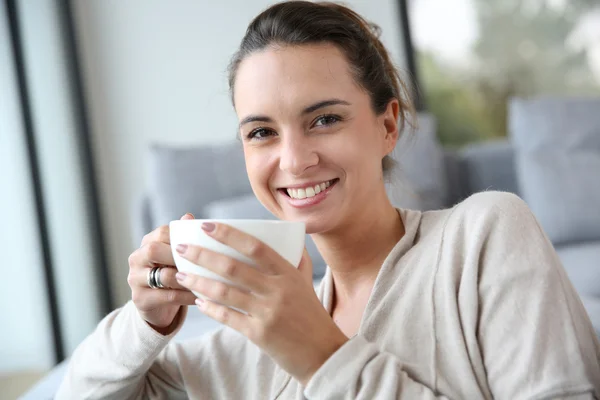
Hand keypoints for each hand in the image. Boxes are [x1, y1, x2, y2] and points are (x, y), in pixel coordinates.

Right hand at [127, 213, 197, 333]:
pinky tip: (202, 296)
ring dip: (188, 278)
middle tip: (204, 261)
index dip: (181, 236)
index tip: (202, 243)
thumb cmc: (171, 275)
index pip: (162, 232)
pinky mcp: (141, 299)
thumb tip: (189, 217)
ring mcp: (135, 280)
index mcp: (147, 243)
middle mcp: (137, 259)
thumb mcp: (176, 256)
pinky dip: (187, 295)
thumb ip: (181, 237)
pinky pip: (168, 296)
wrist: (158, 307)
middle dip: (180, 255)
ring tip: (208, 280)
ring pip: (163, 276)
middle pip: (154, 250)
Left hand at [174, 222, 347, 384]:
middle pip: (233, 268)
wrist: (322, 353)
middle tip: (182, 248)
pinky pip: (228, 317)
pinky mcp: (259, 333)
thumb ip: (295, 258)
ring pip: (225, 292)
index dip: (229, 235)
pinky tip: (199, 301)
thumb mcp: (305, 282)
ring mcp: (268, 312)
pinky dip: (210, 308)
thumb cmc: (311, 314)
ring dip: (199, 282)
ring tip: (181, 275)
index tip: (207, 226)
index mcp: (288, 273)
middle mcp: (277, 290)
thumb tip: (284, 235)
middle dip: (202, 256)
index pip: (255, 247)